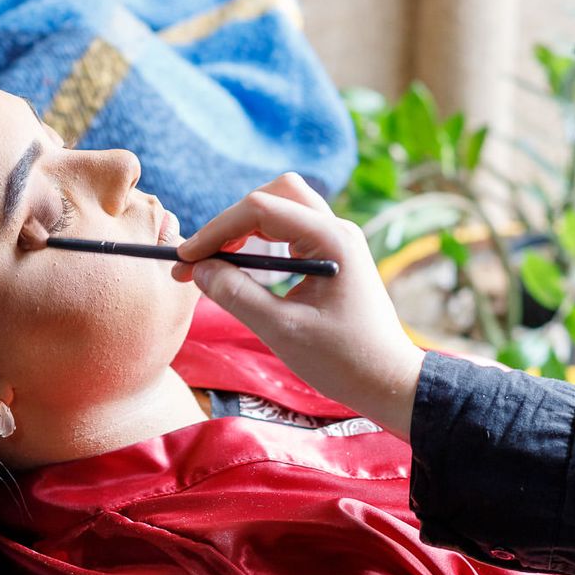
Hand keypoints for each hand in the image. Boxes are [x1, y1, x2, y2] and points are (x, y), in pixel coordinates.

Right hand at [174, 173, 425, 437]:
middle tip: (202, 258)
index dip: (217, 229)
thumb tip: (198, 269)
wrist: (388, 381)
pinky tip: (245, 269)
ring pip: (284, 207)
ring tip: (217, 262)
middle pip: (275, 194)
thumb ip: (237, 295)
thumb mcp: (282, 331)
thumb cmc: (343, 360)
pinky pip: (292, 231)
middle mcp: (337, 229)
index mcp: (331, 239)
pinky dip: (263, 241)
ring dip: (247, 228)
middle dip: (232, 220)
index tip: (186, 259)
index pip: (261, 208)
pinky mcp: (334, 256)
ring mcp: (338, 240)